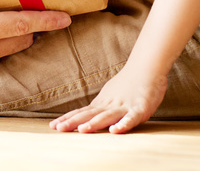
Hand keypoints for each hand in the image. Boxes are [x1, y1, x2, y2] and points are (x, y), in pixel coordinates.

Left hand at [49, 65, 166, 133]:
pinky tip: (115, 131)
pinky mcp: (140, 108)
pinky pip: (131, 118)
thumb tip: (83, 117)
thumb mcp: (109, 96)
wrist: (146, 67)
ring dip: (95, 123)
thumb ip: (98, 108)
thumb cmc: (128, 83)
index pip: (82, 112)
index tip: (53, 126)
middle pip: (89, 114)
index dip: (68, 119)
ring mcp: (124, 106)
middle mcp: (110, 104)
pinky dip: (123, 124)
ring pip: (107, 115)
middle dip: (73, 122)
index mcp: (102, 103)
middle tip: (59, 129)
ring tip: (82, 130)